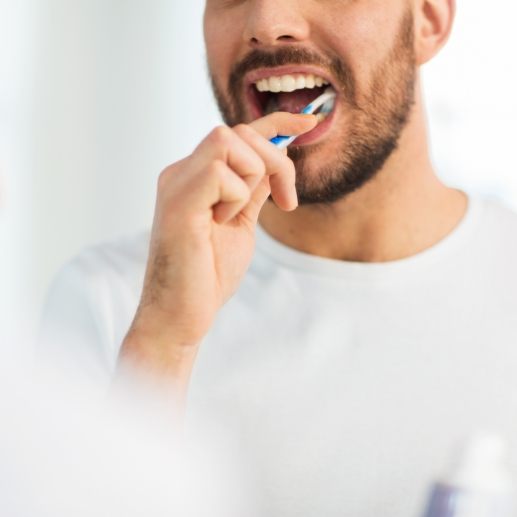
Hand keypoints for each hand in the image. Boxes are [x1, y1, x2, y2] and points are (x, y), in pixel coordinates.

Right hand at [120, 112, 316, 375]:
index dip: (276, 122)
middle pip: (238, 132)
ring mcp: (176, 183)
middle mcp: (182, 172)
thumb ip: (253, 189)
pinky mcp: (178, 201)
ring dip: (249, 180)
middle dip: (275, 161)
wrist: (182, 314)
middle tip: (285, 201)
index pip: (237, 134)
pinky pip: (220, 173)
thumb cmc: (207, 275)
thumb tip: (275, 160)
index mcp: (195, 177)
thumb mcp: (240, 223)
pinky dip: (235, 198)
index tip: (310, 123)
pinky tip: (220, 224)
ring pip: (229, 142)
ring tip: (233, 217)